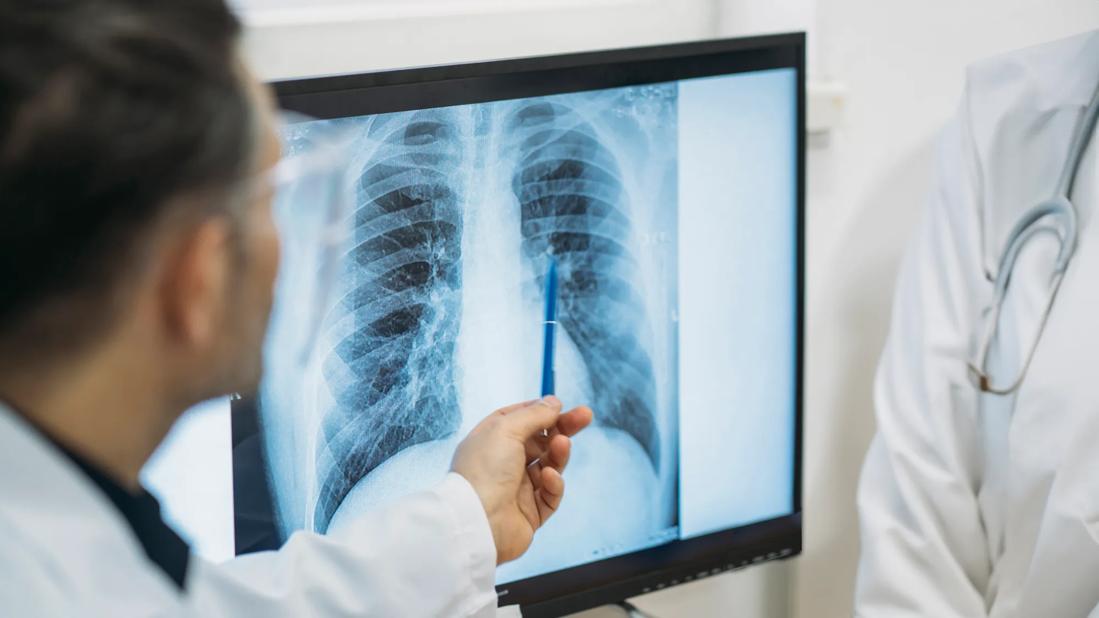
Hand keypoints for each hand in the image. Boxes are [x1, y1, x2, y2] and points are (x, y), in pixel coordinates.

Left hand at [451, 396, 592, 563]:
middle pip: (540, 441)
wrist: (476, 523)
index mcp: (490, 441)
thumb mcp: (506, 429)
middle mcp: (503, 463)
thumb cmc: (482, 472)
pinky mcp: (529, 513)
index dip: (540, 411)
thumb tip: (553, 402)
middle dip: (562, 428)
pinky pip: (550, 495)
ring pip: (549, 465)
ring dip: (558, 453)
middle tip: (585, 415)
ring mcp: (516, 489)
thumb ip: (533, 414)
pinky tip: (550, 477)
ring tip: (562, 445)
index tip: (560, 405)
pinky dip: (553, 484)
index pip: (519, 420)